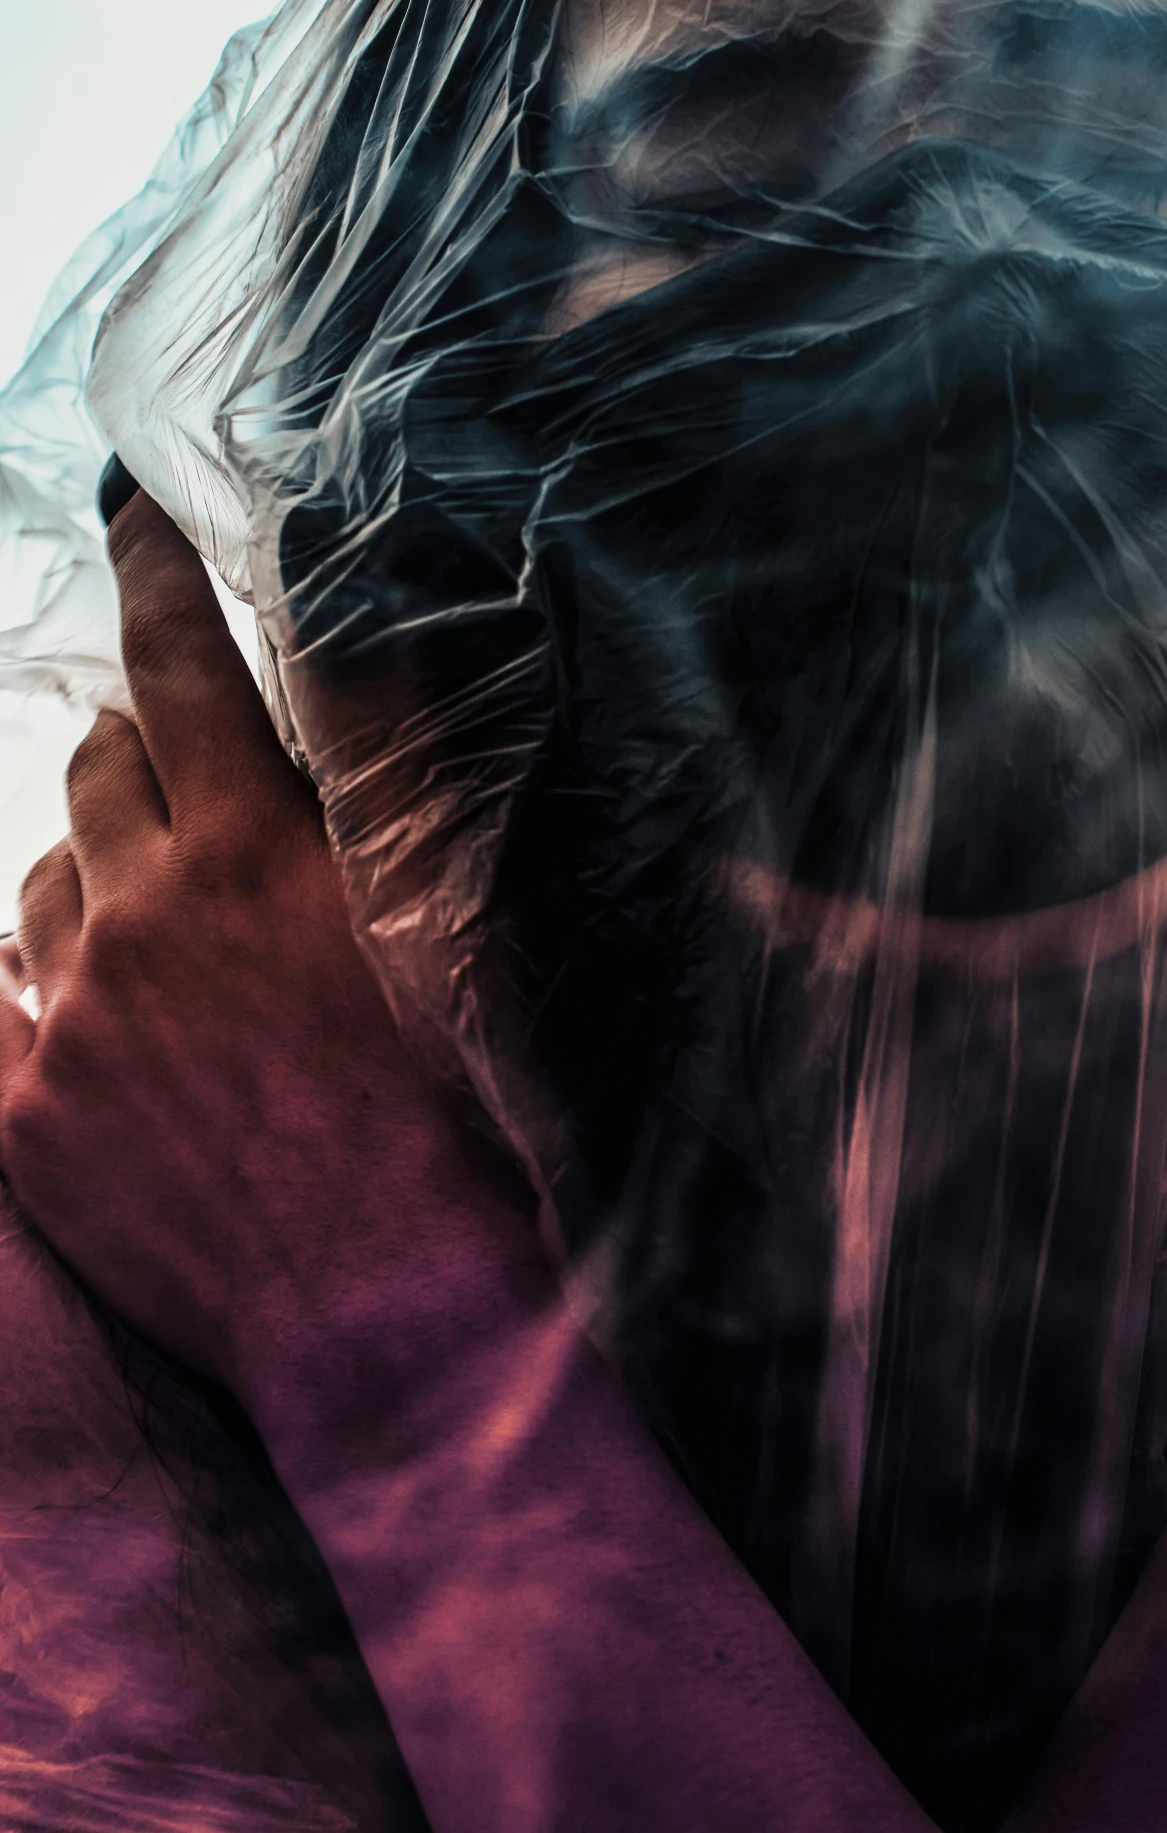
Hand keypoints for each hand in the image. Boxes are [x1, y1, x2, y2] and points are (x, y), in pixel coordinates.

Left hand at [0, 492, 545, 1421]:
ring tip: (161, 902)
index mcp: (256, 853)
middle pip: (103, 767)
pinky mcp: (26, 1123)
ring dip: (95, 863)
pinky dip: (38, 977)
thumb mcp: (458, 922)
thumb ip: (401, 771)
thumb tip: (364, 641)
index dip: (157, 571)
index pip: (184, 665)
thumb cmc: (457, 1122)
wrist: (395, 1324)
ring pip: (44, 882)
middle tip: (191, 763)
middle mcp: (143, 918)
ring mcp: (71, 1023)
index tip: (133, 508)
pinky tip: (87, 991)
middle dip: (142, 742)